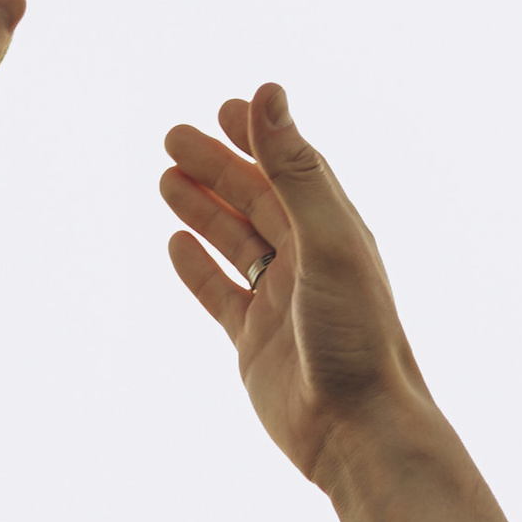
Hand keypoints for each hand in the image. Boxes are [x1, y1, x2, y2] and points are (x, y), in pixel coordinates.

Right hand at [161, 89, 521, 521]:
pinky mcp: (255, 344)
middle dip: (216, 167)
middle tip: (172, 136)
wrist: (358, 430)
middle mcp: (308, 262)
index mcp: (334, 232)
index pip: (292, 169)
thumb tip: (266, 91)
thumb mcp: (324, 238)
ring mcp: (280, 304)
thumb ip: (293, 168)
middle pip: (255, 201)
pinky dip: (197, 268)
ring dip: (202, 210)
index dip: (261, 138)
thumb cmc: (355, 334)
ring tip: (164, 179)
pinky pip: (220, 294)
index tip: (227, 107)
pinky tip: (174, 244)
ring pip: (234, 243)